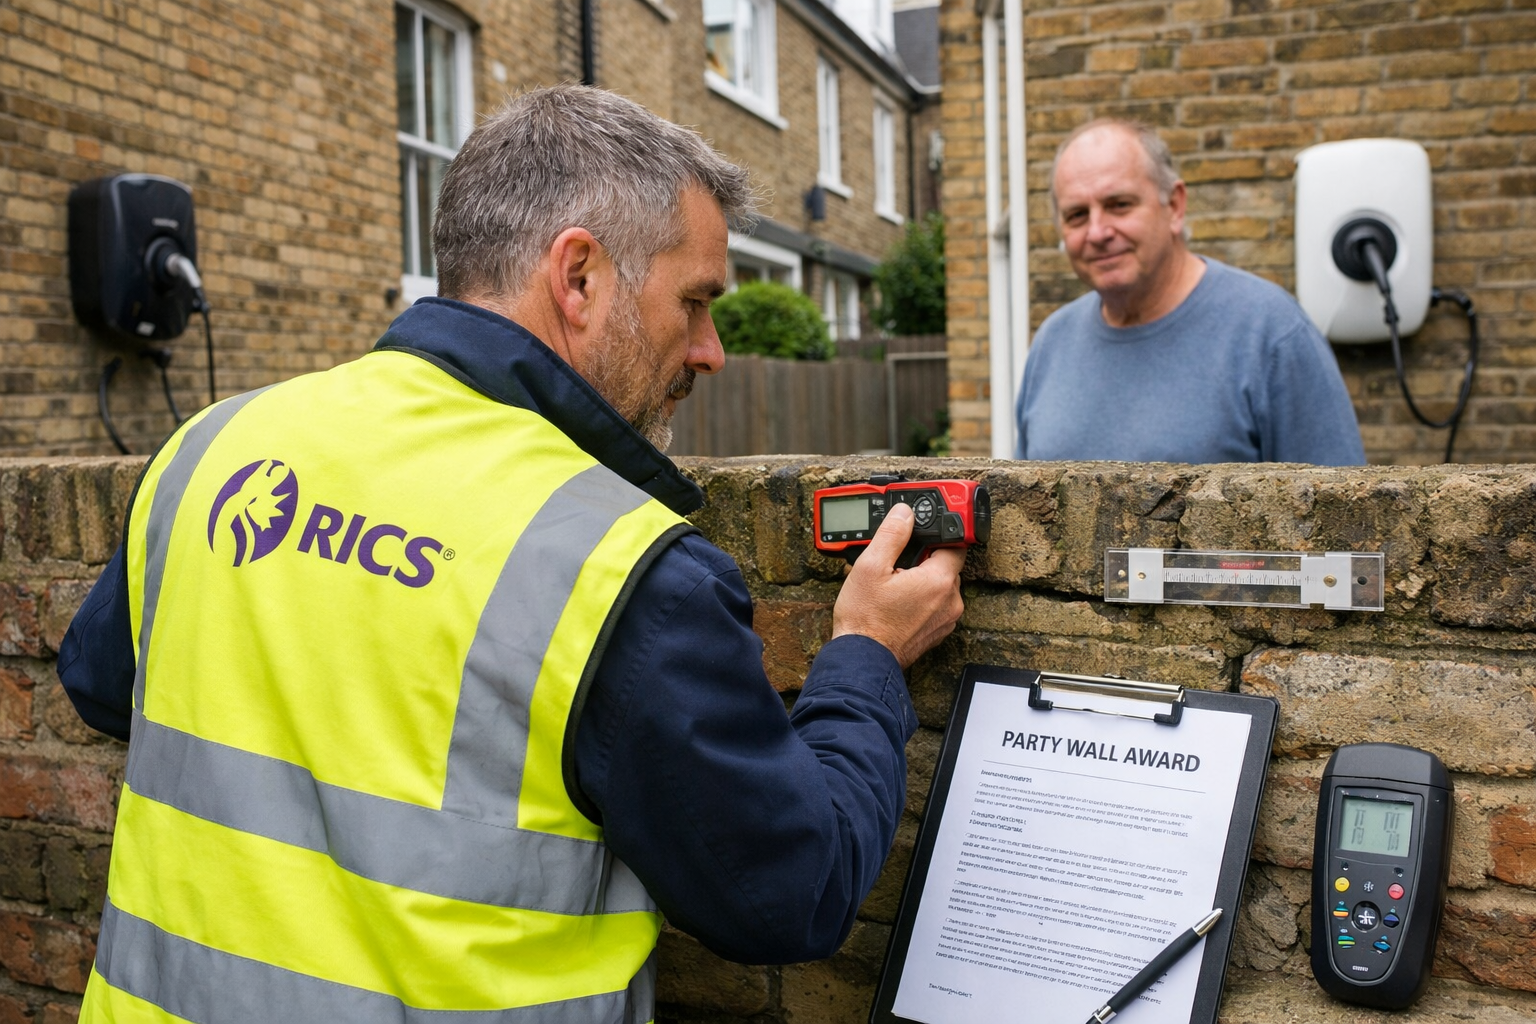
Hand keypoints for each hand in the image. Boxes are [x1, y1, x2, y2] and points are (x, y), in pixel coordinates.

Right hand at [831, 503, 964, 668]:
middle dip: (925, 559)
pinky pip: (936, 606)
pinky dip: (922, 600)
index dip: (938, 535)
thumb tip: (904, 513)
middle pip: (947, 565)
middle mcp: (950, 601)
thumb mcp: (870, 566)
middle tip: (898, 562)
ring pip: (941, 586)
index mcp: (939, 581)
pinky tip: (898, 601)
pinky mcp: (936, 632)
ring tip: (895, 584)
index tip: (922, 533)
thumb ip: (891, 534)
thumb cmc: (865, 619)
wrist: (862, 659)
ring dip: (923, 580)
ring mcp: (945, 620)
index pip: (956, 544)